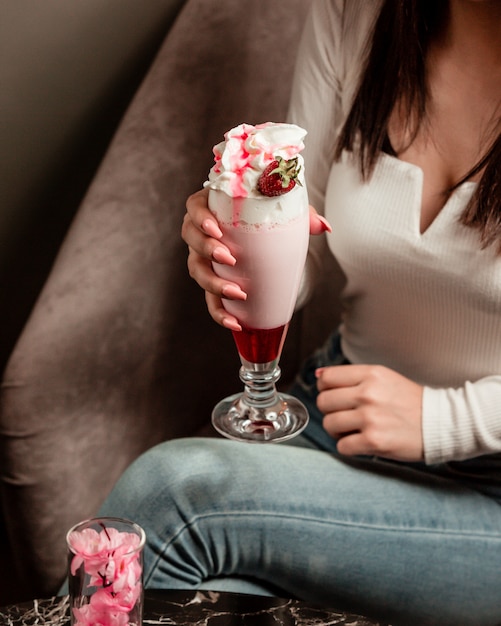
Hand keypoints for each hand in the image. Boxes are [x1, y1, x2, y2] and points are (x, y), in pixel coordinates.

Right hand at [181, 188, 330, 329]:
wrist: (264, 235)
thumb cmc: (266, 215)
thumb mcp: (284, 211)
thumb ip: (304, 215)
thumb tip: (324, 227)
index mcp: (212, 206)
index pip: (195, 206)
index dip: (200, 217)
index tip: (216, 228)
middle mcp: (202, 231)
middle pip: (191, 238)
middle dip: (206, 249)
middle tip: (229, 257)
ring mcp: (203, 257)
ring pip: (197, 270)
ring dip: (212, 283)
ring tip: (236, 292)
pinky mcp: (212, 281)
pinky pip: (209, 299)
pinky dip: (219, 313)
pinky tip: (234, 322)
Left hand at [316, 364, 423, 461]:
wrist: (441, 423)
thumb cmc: (411, 401)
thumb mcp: (384, 378)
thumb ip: (352, 376)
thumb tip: (319, 375)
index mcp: (371, 375)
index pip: (327, 378)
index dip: (324, 388)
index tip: (333, 395)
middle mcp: (368, 394)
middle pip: (323, 402)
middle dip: (329, 410)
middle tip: (344, 414)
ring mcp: (370, 418)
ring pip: (329, 424)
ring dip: (337, 430)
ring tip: (353, 429)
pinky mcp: (374, 441)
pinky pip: (342, 446)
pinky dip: (348, 446)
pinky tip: (361, 441)